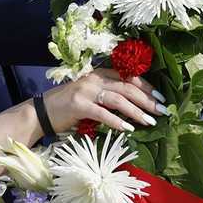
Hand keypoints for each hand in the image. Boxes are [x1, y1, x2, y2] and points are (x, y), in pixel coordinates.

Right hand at [44, 68, 165, 133]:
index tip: (161, 97)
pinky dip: (116, 121)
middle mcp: (94, 78)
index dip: (146, 87)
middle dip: (147, 99)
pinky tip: (128, 128)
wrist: (41, 113)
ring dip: (136, 111)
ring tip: (150, 121)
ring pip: (118, 98)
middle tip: (162, 110)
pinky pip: (102, 112)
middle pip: (127, 87)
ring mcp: (86, 90)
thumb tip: (135, 107)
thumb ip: (109, 96)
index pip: (128, 77)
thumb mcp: (91, 96)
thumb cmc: (68, 107)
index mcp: (99, 74)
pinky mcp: (78, 105)